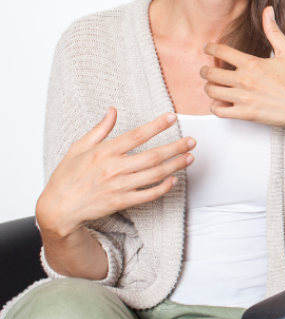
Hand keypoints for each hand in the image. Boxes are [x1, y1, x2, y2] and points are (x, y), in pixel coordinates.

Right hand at [37, 109, 194, 236]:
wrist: (58, 208)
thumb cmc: (67, 176)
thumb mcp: (79, 147)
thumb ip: (100, 129)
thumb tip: (113, 110)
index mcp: (104, 152)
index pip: (137, 135)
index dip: (157, 126)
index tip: (172, 117)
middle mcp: (114, 168)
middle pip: (153, 155)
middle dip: (176, 147)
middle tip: (192, 141)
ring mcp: (119, 186)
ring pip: (155, 174)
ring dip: (175, 165)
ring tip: (190, 157)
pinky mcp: (121, 202)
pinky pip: (148, 195)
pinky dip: (163, 188)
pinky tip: (174, 180)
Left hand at [201, 6, 284, 129]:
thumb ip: (273, 31)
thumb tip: (268, 10)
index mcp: (252, 63)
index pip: (220, 51)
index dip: (210, 48)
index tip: (208, 48)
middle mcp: (244, 80)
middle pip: (210, 73)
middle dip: (205, 70)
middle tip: (207, 70)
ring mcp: (243, 98)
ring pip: (211, 91)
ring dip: (210, 87)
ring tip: (215, 86)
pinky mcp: (245, 114)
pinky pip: (218, 111)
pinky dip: (216, 106)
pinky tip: (222, 102)